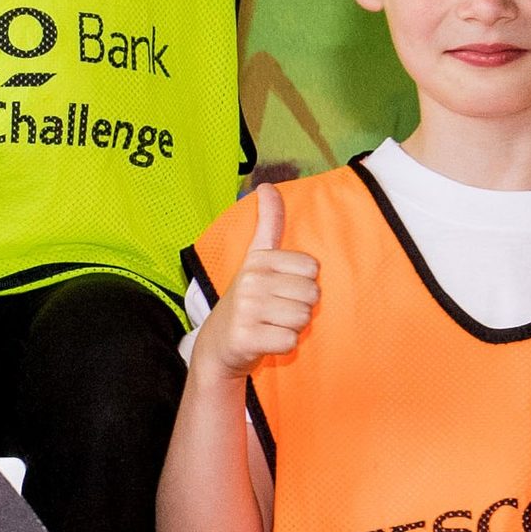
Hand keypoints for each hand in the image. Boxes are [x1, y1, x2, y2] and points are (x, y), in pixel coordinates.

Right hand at [202, 188, 318, 377]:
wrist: (217, 345)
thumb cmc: (246, 301)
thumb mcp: (255, 259)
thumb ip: (268, 223)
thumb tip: (266, 186)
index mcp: (258, 260)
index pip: (312, 269)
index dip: (302, 283)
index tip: (280, 289)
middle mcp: (250, 281)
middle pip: (312, 294)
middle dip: (300, 307)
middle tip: (276, 312)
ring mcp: (246, 309)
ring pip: (303, 318)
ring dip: (292, 327)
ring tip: (271, 325)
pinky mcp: (245, 337)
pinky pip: (290, 341)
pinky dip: (283, 345)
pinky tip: (266, 341)